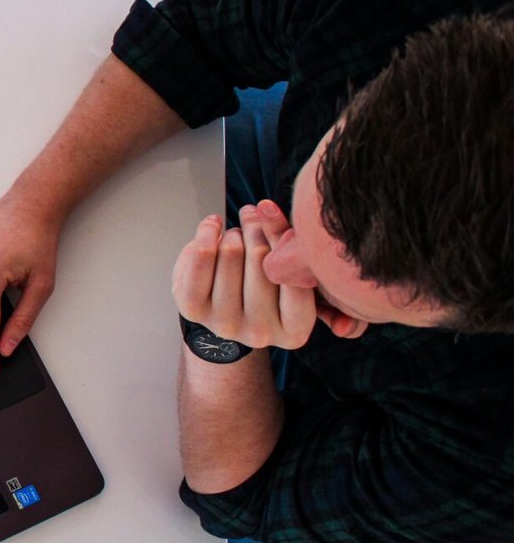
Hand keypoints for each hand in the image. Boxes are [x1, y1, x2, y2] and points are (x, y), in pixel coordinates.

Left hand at [172, 202, 317, 349]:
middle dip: (258, 226)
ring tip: (238, 229)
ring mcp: (224, 324)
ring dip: (235, 231)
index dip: (284, 235)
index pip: (297, 276)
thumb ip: (331, 300)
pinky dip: (206, 233)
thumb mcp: (308, 295)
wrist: (229, 315)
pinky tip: (214, 225)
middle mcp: (259, 334)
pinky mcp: (193, 310)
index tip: (274, 208)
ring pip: (231, 252)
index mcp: (295, 332)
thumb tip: (347, 328)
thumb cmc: (274, 295)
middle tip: (257, 212)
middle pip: (262, 258)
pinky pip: (198, 260)